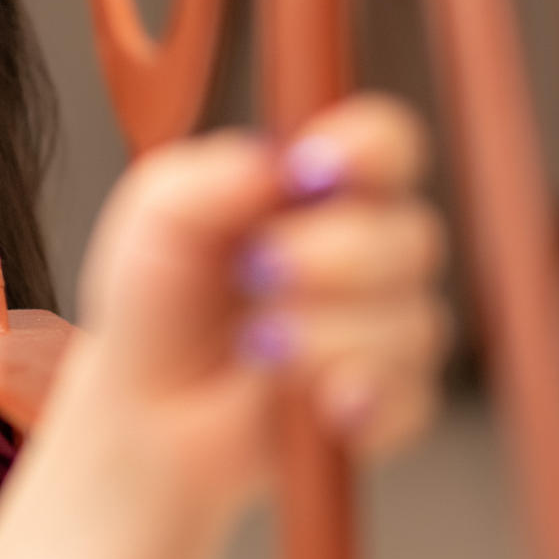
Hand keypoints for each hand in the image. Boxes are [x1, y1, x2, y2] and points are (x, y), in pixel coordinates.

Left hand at [66, 92, 448, 509]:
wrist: (145, 412)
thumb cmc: (159, 305)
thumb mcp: (156, 223)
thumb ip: (207, 178)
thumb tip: (276, 162)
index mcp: (322, 192)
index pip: (386, 145)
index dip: (369, 148)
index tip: (311, 169)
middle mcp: (369, 255)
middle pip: (413, 236)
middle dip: (335, 255)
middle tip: (256, 272)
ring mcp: (386, 334)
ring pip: (413, 322)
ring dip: (327, 334)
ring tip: (256, 349)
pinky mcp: (387, 408)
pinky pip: (409, 399)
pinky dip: (359, 398)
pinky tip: (316, 402)